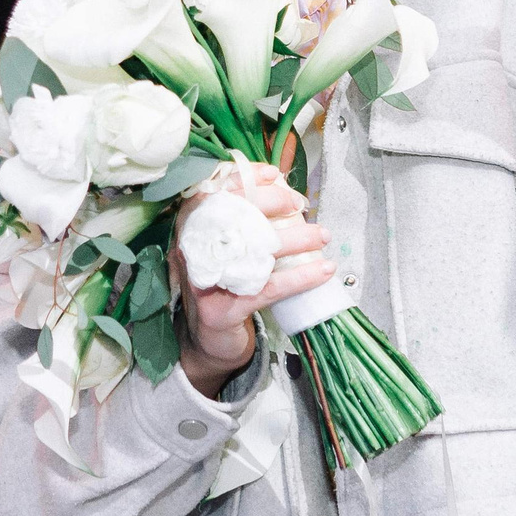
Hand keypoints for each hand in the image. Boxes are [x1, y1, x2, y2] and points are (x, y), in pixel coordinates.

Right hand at [174, 161, 331, 397]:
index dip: (244, 179)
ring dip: (296, 240)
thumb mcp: (228, 249)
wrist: (208, 340)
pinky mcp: (221, 310)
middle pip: (234, 216)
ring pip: (255, 252)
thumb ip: (245, 222)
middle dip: (272, 204)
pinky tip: (323, 271)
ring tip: (322, 236)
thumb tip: (283, 191)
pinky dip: (300, 277)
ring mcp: (204, 282)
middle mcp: (192, 252)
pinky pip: (268, 288)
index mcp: (192, 230)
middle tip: (300, 205)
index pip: (214, 194)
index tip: (272, 174)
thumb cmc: (224, 285)